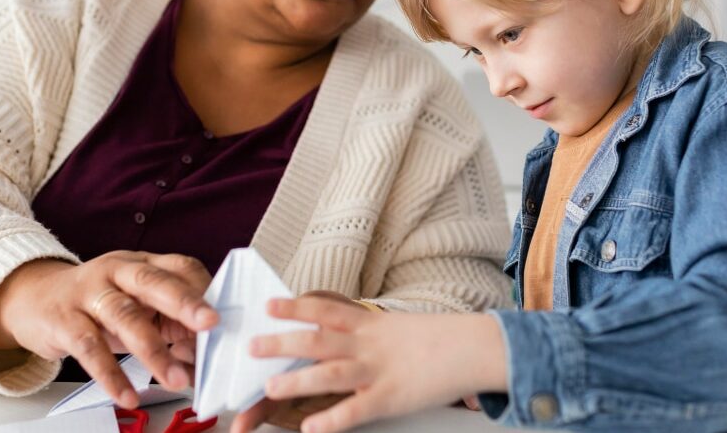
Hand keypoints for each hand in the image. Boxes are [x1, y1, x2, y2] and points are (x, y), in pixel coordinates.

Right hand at [0, 251, 217, 407]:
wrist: (33, 298)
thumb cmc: (96, 303)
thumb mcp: (134, 300)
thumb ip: (168, 320)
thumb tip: (207, 353)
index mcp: (142, 262)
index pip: (180, 268)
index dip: (204, 291)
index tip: (225, 317)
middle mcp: (117, 270)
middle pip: (154, 281)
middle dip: (185, 302)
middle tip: (212, 325)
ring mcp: (89, 293)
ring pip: (124, 317)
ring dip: (153, 350)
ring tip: (177, 380)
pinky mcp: (64, 320)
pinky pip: (89, 348)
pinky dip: (111, 375)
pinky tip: (128, 395)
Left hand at [236, 298, 507, 432]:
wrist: (473, 346)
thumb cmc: (437, 338)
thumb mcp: (396, 328)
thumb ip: (369, 333)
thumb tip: (343, 336)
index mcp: (370, 325)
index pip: (326, 310)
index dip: (296, 307)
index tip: (269, 305)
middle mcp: (368, 344)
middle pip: (318, 340)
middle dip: (283, 342)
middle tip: (253, 345)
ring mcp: (379, 370)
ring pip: (331, 374)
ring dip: (298, 380)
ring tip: (271, 387)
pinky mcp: (392, 397)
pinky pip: (357, 410)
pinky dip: (333, 420)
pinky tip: (312, 428)